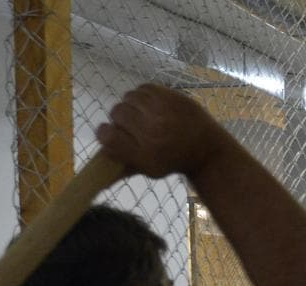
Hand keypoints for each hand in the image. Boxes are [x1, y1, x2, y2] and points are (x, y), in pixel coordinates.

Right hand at [96, 84, 231, 178]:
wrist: (206, 148)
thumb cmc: (173, 160)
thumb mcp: (150, 170)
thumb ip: (123, 168)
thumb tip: (98, 176)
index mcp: (144, 154)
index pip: (108, 137)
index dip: (104, 134)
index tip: (109, 134)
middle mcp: (151, 131)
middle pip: (116, 113)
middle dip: (119, 119)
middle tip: (129, 124)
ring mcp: (161, 111)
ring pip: (128, 98)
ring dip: (130, 105)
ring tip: (140, 113)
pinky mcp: (170, 96)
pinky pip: (141, 88)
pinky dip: (141, 95)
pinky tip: (148, 105)